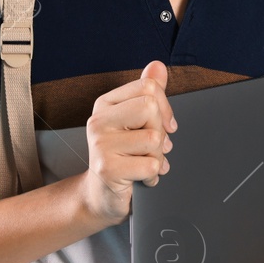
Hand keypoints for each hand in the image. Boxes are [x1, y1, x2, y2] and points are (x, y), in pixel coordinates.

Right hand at [77, 60, 177, 229]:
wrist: (101, 196)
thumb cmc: (123, 157)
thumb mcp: (136, 122)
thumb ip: (148, 93)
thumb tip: (158, 66)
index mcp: (106, 104)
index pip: (149, 88)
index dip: (165, 109)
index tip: (163, 126)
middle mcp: (99, 121)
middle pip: (150, 109)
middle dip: (160, 132)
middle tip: (151, 148)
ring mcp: (100, 144)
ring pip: (154, 139)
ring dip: (158, 157)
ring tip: (144, 164)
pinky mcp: (107, 169)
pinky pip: (151, 165)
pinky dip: (153, 175)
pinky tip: (141, 178)